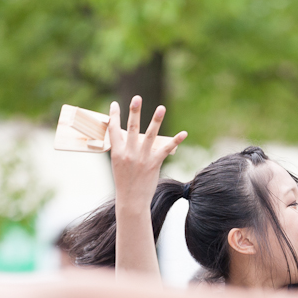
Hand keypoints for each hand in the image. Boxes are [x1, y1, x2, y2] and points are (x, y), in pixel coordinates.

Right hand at [109, 97, 186, 213]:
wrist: (131, 200)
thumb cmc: (125, 182)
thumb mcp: (118, 164)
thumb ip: (123, 150)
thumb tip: (127, 137)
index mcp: (116, 152)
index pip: (113, 130)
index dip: (114, 116)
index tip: (114, 104)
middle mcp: (129, 153)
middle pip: (132, 128)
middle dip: (134, 111)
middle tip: (137, 97)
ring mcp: (142, 158)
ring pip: (150, 135)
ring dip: (156, 120)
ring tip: (161, 107)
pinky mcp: (154, 164)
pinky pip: (166, 149)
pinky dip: (176, 141)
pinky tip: (184, 133)